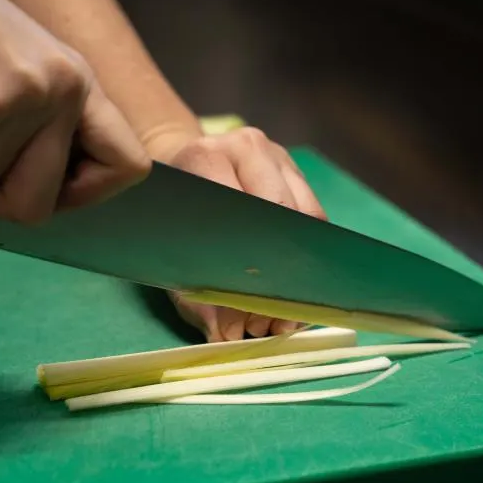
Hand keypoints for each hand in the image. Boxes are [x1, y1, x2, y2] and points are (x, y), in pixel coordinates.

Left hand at [146, 127, 325, 341]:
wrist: (177, 167)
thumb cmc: (167, 216)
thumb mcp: (168, 256)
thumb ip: (194, 297)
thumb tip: (228, 335)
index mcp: (206, 158)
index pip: (241, 211)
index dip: (251, 264)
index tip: (250, 310)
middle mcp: (246, 147)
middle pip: (282, 215)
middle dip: (279, 275)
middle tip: (269, 321)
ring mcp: (276, 156)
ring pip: (307, 219)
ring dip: (299, 270)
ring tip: (282, 316)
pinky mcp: (296, 169)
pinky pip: (316, 218)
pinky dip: (307, 258)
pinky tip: (294, 291)